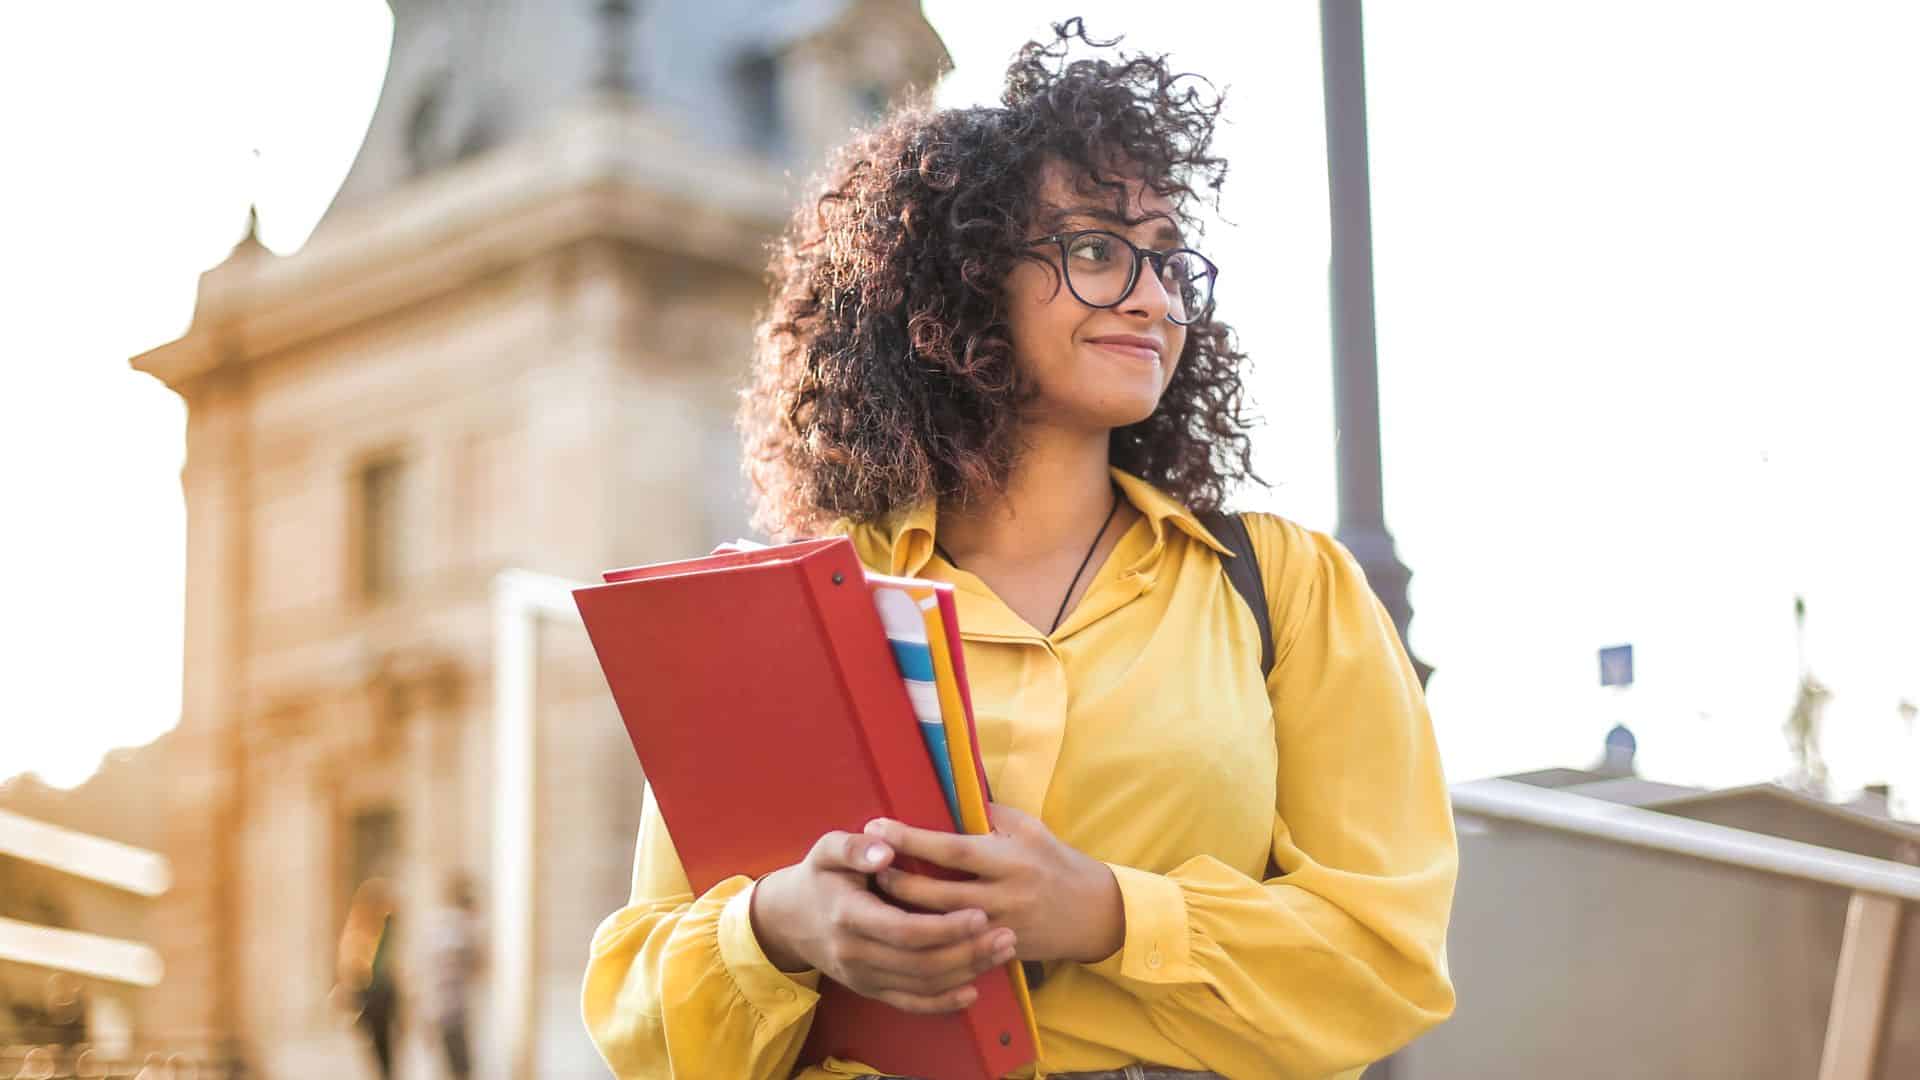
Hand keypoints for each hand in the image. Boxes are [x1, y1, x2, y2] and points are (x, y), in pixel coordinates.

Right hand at [749, 830, 1016, 1013]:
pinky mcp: (869, 989)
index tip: (980, 914)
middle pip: (920, 962)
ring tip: (1002, 953)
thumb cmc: (819, 877)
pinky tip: (972, 990)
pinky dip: (943, 1003)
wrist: (789, 919)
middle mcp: (855, 953)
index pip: (904, 930)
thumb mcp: (827, 850)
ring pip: (921, 985)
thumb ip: (855, 846)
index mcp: (848, 915)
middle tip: (1006, 935)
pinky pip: (909, 1003)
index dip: (944, 928)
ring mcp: (862, 976)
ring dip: (966, 972)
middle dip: (967, 952)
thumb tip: (886, 848)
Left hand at [865, 805, 1124, 964]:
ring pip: (940, 927)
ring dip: (904, 913)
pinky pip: (955, 951)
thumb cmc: (1057, 862)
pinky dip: (926, 942)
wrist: (1094, 914)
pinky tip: (900, 932)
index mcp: (1009, 859)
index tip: (878, 826)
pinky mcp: (998, 952)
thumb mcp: (1030, 828)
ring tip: (872, 898)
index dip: (912, 839)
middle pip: (937, 894)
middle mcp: (1003, 896)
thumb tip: (948, 795)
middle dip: (896, 881)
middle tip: (865, 867)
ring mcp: (999, 929)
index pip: (952, 849)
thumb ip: (990, 815)